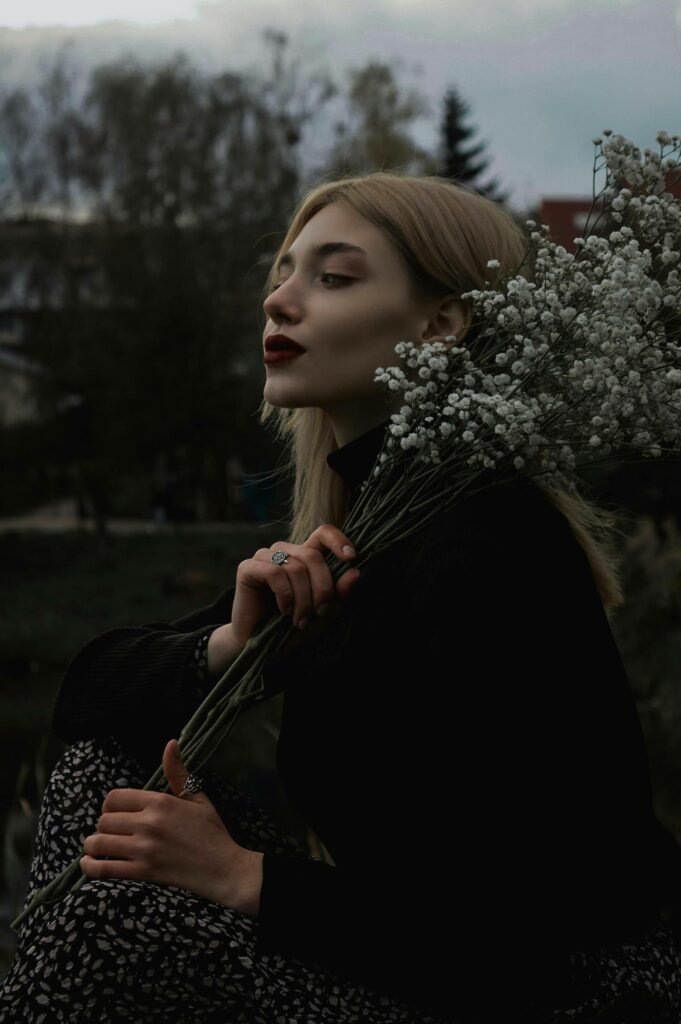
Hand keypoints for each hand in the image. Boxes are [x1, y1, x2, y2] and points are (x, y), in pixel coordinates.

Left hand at [80, 739, 262, 917]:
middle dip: (103, 826)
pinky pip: (105, 868)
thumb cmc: (211, 831)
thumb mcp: (196, 797)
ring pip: (99, 843)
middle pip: (104, 820)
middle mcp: (149, 822)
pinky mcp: (143, 872)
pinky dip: (90, 866)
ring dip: (93, 846)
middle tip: (110, 833)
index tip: (114, 814)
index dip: (109, 806)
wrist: (223, 867)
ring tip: (96, 848)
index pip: (114, 797)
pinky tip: (89, 864)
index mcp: (160, 801)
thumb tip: (170, 743)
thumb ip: (177, 772)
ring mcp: (144, 848)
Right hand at [230, 523, 360, 652]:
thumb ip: (339, 594)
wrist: (261, 646)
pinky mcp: (247, 568)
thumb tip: (355, 572)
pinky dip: (284, 595)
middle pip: (313, 555)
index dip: (338, 540)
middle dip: (322, 587)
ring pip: (295, 567)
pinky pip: (274, 573)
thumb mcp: (324, 614)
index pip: (322, 533)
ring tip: (301, 620)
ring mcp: (264, 557)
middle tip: (320, 612)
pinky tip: (284, 610)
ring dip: (303, 598)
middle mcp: (284, 552)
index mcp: (304, 556)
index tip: (351, 558)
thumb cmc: (293, 629)